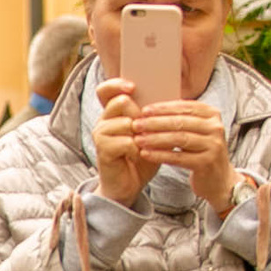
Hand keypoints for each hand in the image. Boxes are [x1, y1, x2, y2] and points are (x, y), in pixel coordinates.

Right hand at [92, 78, 150, 204]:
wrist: (130, 186)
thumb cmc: (141, 157)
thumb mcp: (150, 133)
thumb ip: (153, 116)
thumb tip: (170, 95)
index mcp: (113, 114)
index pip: (106, 90)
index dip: (117, 84)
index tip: (133, 87)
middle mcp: (103, 121)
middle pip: (121, 102)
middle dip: (140, 115)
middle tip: (145, 131)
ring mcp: (100, 134)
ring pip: (125, 122)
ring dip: (140, 136)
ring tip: (142, 147)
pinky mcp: (102, 149)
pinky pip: (126, 141)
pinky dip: (137, 151)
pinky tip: (137, 157)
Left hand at [131, 99, 235, 207]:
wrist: (218, 179)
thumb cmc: (200, 152)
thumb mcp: (195, 131)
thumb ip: (180, 119)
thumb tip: (150, 109)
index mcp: (212, 114)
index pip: (184, 107)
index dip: (162, 108)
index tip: (143, 110)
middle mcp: (216, 127)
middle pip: (180, 122)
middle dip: (155, 122)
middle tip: (136, 124)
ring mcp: (213, 145)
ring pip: (179, 138)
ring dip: (155, 138)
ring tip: (138, 139)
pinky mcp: (207, 163)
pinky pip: (178, 157)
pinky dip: (160, 155)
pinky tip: (145, 154)